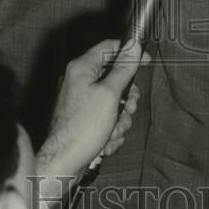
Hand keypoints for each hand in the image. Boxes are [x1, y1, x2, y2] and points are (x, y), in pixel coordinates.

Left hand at [35, 39, 147, 181]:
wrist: (63, 162)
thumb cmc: (82, 127)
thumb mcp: (110, 94)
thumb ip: (124, 68)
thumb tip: (134, 46)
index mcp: (82, 68)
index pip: (110, 47)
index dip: (129, 52)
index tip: (145, 61)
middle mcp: (79, 80)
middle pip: (115, 77)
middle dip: (127, 97)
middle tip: (128, 108)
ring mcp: (80, 100)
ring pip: (114, 100)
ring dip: (120, 118)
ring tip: (114, 130)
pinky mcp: (82, 118)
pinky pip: (106, 117)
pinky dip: (110, 129)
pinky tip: (106, 140)